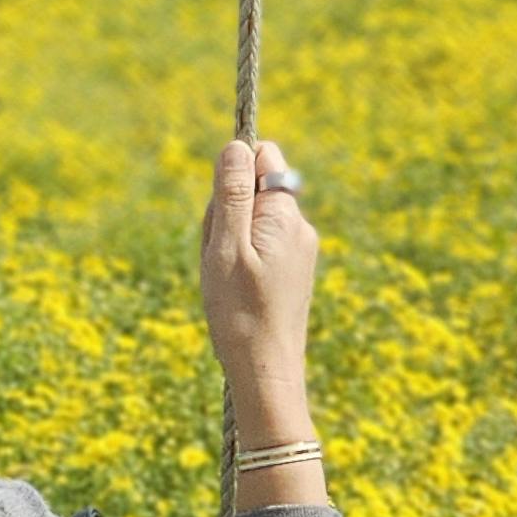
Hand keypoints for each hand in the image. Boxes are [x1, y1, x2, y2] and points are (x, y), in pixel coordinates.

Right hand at [200, 136, 317, 432]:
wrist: (266, 372)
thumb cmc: (239, 312)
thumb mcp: (225, 246)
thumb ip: (231, 193)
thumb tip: (236, 144)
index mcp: (286, 215)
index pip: (263, 158)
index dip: (232, 177)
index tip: (219, 215)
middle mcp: (300, 227)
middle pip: (255, 190)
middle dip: (226, 212)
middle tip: (216, 255)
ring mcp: (300, 251)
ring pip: (254, 221)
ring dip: (230, 239)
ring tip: (223, 278)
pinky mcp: (294, 271)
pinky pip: (260, 246)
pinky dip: (240, 259)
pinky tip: (234, 290)